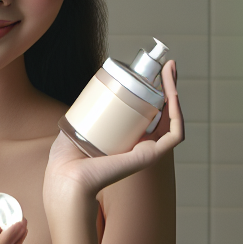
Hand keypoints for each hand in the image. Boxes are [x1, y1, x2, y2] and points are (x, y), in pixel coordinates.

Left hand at [44, 59, 183, 209]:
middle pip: (163, 113)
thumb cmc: (64, 161)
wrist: (66, 178)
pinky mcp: (150, 157)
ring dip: (175, 93)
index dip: (154, 93)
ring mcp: (147, 152)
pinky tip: (173, 95)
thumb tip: (88, 97)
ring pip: (172, 120)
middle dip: (168, 87)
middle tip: (167, 65)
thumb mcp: (75, 129)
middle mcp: (140, 146)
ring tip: (170, 71)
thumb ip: (82, 116)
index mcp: (125, 142)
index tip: (152, 72)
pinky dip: (177, 113)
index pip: (147, 114)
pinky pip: (174, 134)